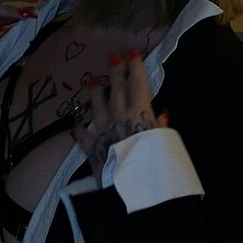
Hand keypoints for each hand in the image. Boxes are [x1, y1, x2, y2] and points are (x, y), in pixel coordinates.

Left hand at [71, 49, 169, 187]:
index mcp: (139, 110)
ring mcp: (101, 130)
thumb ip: (161, 126)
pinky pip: (82, 135)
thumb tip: (161, 113)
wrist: (133, 189)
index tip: (131, 52)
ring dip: (95, 92)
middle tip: (113, 57)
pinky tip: (75, 123)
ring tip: (93, 82)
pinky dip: (79, 128)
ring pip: (95, 104)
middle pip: (116, 88)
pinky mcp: (91, 147)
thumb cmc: (156, 164)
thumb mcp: (166, 142)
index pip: (137, 82)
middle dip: (115, 71)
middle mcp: (118, 115)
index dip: (134, 66)